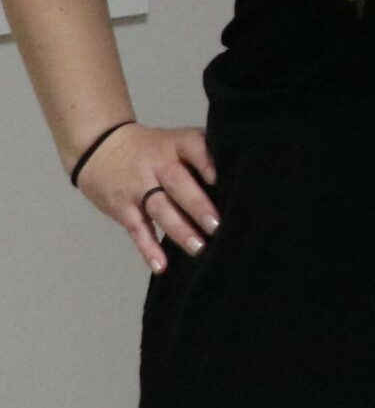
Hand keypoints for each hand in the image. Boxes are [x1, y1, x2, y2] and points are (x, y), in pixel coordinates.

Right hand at [75, 123, 217, 273]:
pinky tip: (161, 265)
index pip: (194, 147)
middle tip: (217, 226)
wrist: (100, 147)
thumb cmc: (156, 149)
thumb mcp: (178, 141)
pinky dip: (148, 248)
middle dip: (197, 205)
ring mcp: (138, 186)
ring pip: (159, 208)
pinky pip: (136, 228)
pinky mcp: (122, 207)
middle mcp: (158, 164)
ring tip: (198, 248)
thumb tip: (241, 181)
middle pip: (177, 183)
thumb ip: (205, 155)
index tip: (223, 180)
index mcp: (177, 143)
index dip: (208, 163)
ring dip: (179, 230)